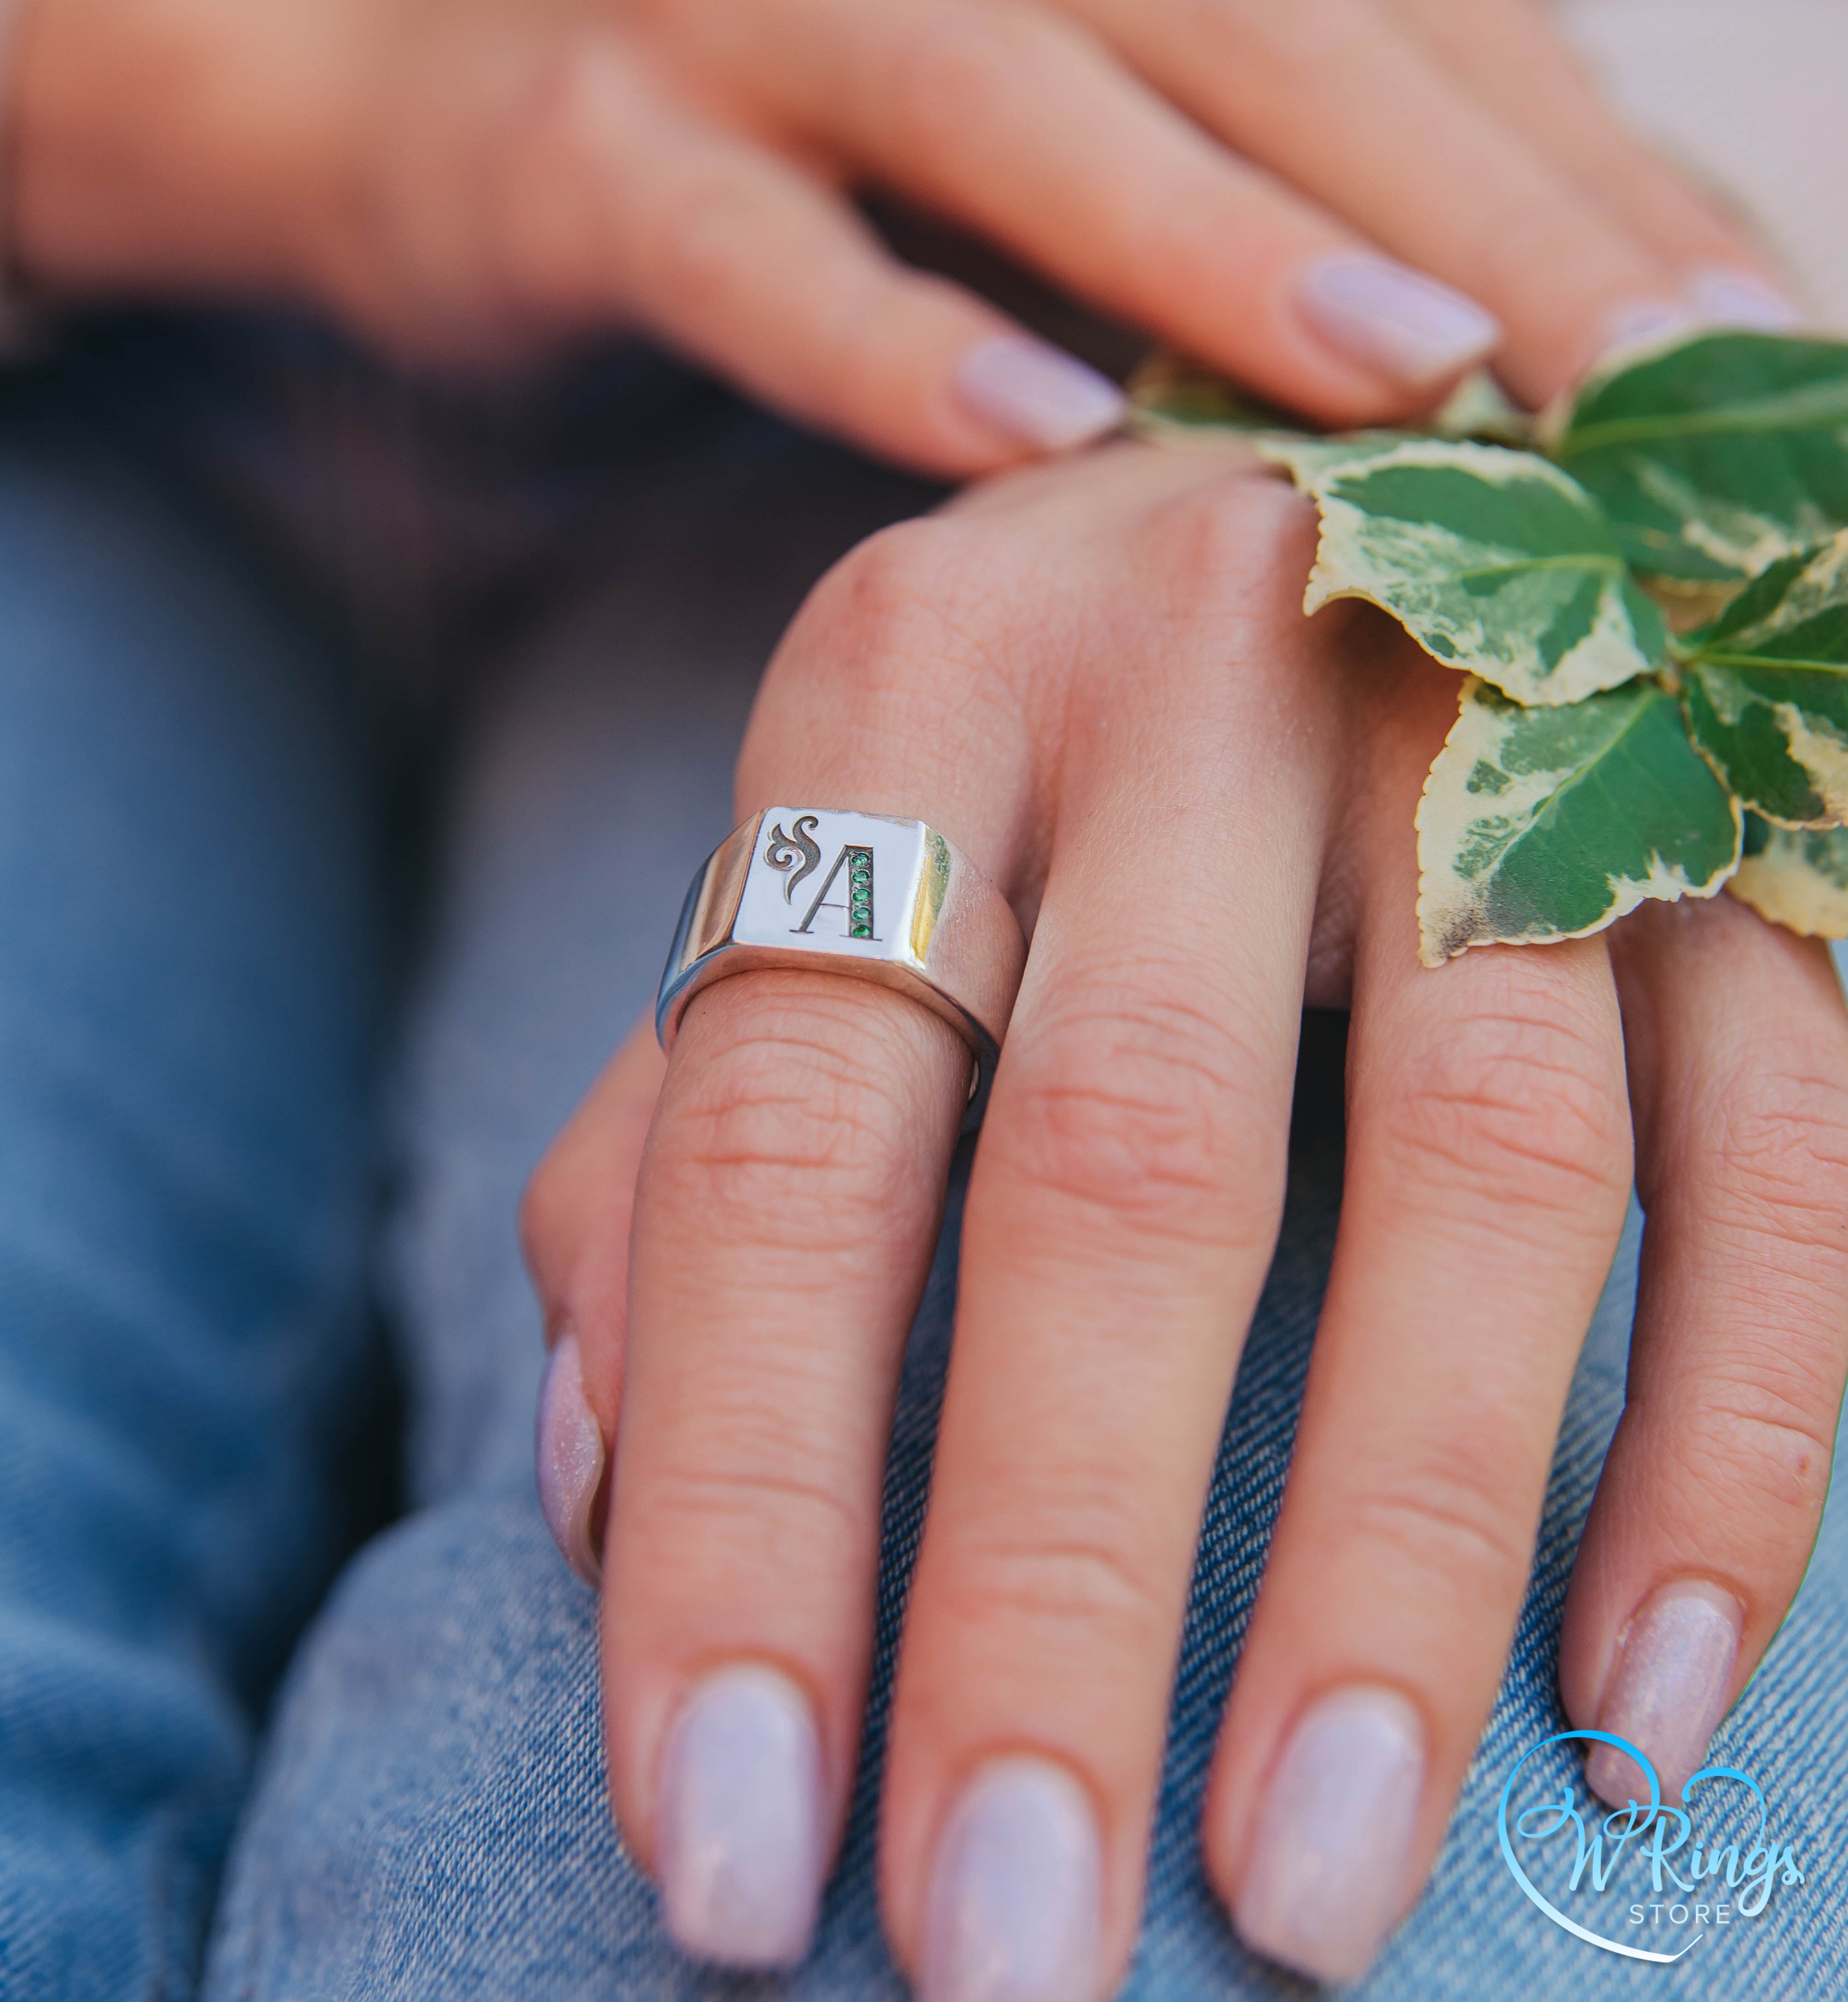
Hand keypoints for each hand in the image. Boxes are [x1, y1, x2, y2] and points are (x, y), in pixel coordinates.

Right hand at [15, 0, 1789, 473]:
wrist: (466, 114)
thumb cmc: (833, 169)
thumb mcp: (1079, 172)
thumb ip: (1271, 228)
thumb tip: (1524, 383)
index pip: (1423, 33)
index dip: (1593, 189)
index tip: (1743, 369)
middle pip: (1277, 36)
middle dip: (1482, 210)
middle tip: (1662, 390)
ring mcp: (763, 17)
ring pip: (1023, 100)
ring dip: (1215, 237)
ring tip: (1408, 374)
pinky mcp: (597, 150)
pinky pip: (751, 248)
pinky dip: (881, 334)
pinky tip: (1027, 430)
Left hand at [522, 443, 1847, 1987]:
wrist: (1352, 440)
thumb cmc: (1044, 714)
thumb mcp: (830, 842)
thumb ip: (696, 1127)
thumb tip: (598, 1489)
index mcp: (915, 675)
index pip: (785, 1135)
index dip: (747, 1509)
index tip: (724, 1847)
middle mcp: (1200, 675)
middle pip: (1126, 1177)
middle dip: (1058, 1592)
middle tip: (1003, 1951)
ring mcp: (1504, 729)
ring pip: (1483, 1180)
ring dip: (1396, 1566)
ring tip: (1314, 1893)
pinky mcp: (1740, 812)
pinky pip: (1768, 1157)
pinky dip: (1716, 1445)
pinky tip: (1629, 1701)